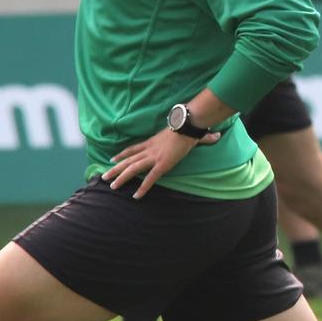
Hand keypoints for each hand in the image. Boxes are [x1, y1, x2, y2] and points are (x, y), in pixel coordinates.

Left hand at [102, 127, 217, 198]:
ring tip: (112, 186)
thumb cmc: (189, 126)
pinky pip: (150, 178)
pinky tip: (136, 196)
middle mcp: (150, 149)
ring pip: (133, 168)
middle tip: (104, 176)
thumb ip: (202, 137)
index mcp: (153, 141)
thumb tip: (217, 136)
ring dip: (121, 177)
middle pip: (128, 159)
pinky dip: (142, 187)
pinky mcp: (162, 164)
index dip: (122, 154)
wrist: (188, 125)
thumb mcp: (188, 132)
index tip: (112, 159)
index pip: (134, 148)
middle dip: (115, 169)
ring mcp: (155, 157)